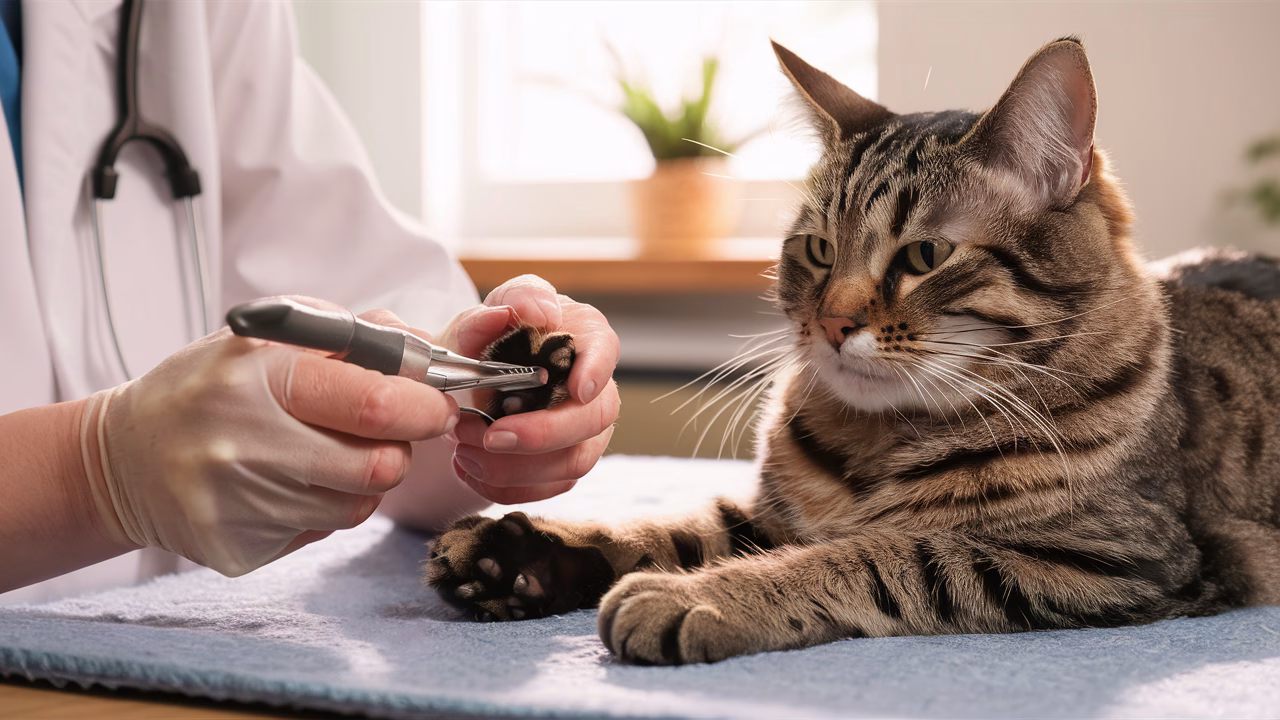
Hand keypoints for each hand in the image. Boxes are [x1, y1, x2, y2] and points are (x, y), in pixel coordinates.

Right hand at [79, 299, 459, 576]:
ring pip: (359, 504)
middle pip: (380, 466)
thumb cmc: (208, 388)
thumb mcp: (268, 338)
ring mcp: (239, 506)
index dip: (424, 406)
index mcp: (255, 377)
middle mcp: (244, 445)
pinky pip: (323, 532)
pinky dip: (321, 507)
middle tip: (388, 432)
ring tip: (320, 454)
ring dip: (361, 479)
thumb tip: (428, 356)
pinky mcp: (238, 551)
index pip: (375, 403)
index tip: (437, 404)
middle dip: (400, 447)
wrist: (124, 459)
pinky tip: (284, 485)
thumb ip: (353, 337)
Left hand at [437, 275, 620, 503]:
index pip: (605, 350)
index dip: (597, 371)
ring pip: (573, 463)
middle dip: (543, 434)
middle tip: (492, 436)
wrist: (471, 376)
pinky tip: (469, 467)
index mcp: (584, 338)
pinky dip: (505, 485)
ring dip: (516, 466)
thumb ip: (514, 299)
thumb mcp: (496, 306)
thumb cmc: (494, 335)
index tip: (578, 388)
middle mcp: (593, 389)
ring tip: (464, 449)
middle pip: (594, 419)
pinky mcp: (563, 465)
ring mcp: (583, 432)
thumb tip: (535, 310)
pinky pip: (549, 488)